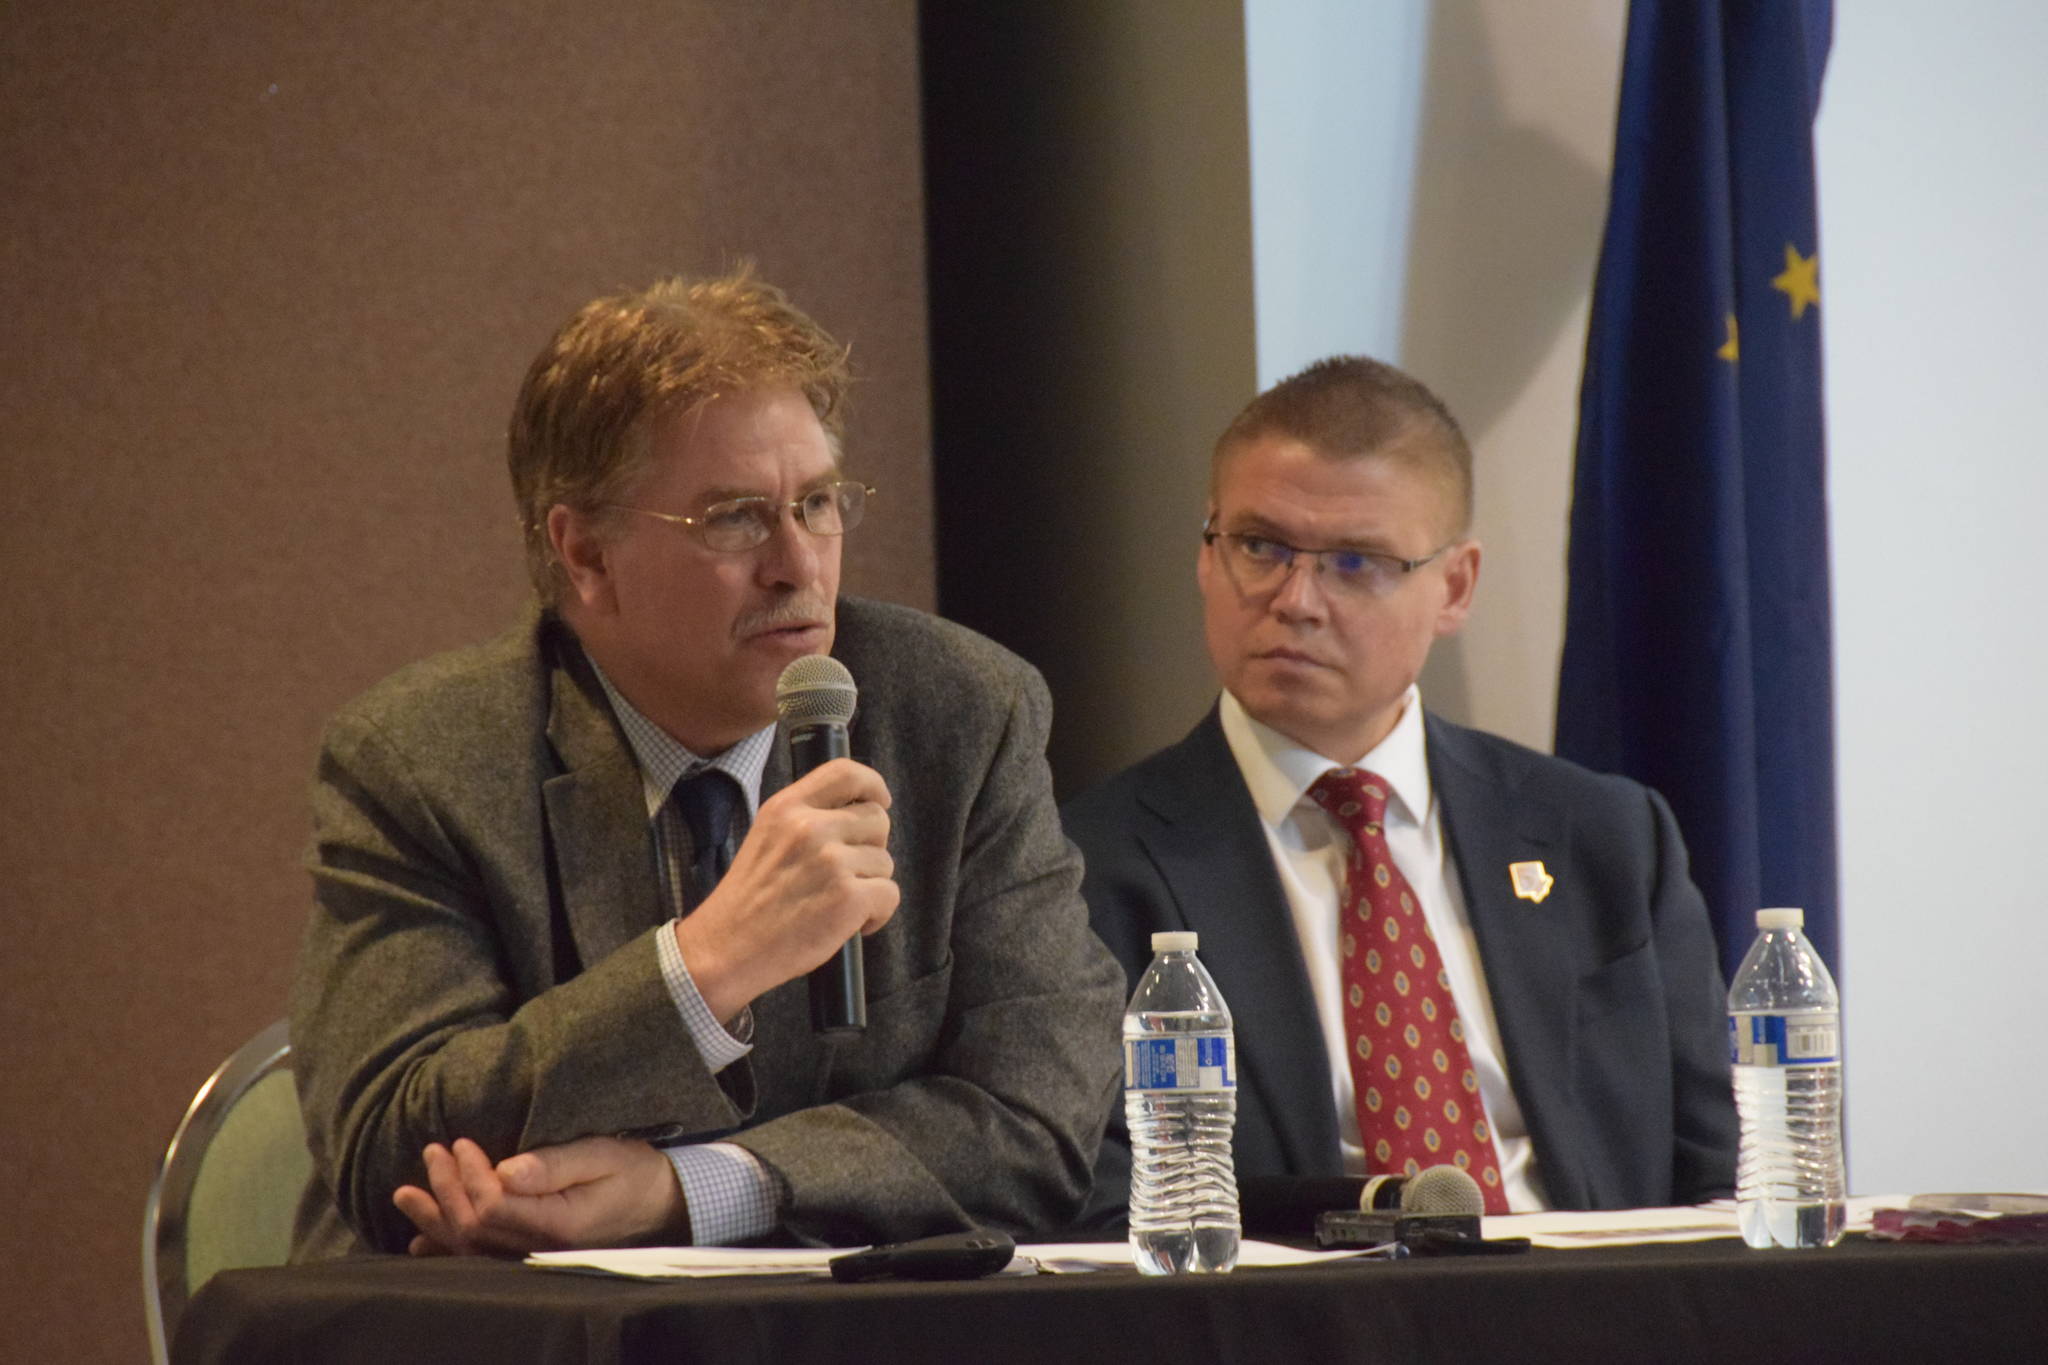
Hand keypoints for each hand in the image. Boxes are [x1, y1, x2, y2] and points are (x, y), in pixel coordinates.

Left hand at [392, 1136, 687, 1256]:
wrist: (662, 1203)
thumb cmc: (634, 1172)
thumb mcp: (601, 1155)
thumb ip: (554, 1164)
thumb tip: (505, 1169)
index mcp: (557, 1224)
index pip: (494, 1206)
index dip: (469, 1176)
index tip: (461, 1143)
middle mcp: (538, 1248)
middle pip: (474, 1227)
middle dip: (446, 1190)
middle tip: (432, 1153)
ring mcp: (532, 1256)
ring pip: (470, 1246)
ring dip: (435, 1219)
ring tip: (404, 1194)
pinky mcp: (530, 1253)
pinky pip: (481, 1258)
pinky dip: (447, 1249)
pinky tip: (421, 1241)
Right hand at [674, 757, 898, 1021]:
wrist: (725, 950)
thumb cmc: (747, 902)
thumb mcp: (766, 838)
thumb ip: (806, 819)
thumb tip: (856, 815)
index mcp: (787, 807)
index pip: (845, 772)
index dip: (873, 785)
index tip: (881, 801)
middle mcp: (810, 828)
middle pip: (877, 819)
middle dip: (871, 847)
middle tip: (847, 873)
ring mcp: (831, 862)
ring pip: (885, 862)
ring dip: (871, 884)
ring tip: (838, 902)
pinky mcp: (848, 898)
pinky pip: (890, 895)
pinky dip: (877, 914)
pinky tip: (851, 924)